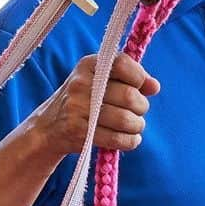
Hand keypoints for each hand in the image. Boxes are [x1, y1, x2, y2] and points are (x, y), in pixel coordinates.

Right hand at [28, 53, 159, 161]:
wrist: (49, 125)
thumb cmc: (83, 99)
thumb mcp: (98, 80)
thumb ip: (128, 78)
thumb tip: (155, 86)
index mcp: (87, 64)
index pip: (122, 64)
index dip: (139, 77)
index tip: (143, 87)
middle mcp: (81, 83)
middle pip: (129, 96)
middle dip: (141, 106)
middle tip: (138, 111)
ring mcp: (78, 108)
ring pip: (126, 119)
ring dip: (137, 125)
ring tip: (134, 126)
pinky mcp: (79, 132)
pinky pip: (117, 139)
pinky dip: (130, 141)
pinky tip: (130, 138)